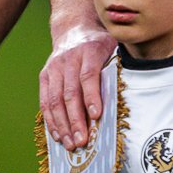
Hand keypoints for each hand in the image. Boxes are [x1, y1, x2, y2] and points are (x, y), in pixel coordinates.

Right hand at [39, 28, 114, 148]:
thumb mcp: (113, 47)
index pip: (88, 76)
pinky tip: (58, 134)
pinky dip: (51, 119)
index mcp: (88, 51)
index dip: (92, 97)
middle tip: (82, 141)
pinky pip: (45, 100)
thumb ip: (118, 67)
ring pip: (54, 99)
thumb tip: (127, 96)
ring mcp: (53, 68)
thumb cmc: (99, 43)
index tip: (96, 116)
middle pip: (70, 92)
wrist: (73, 28)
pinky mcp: (45, 76)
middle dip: (75, 119)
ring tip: (71, 143)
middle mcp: (67, 60)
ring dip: (62, 124)